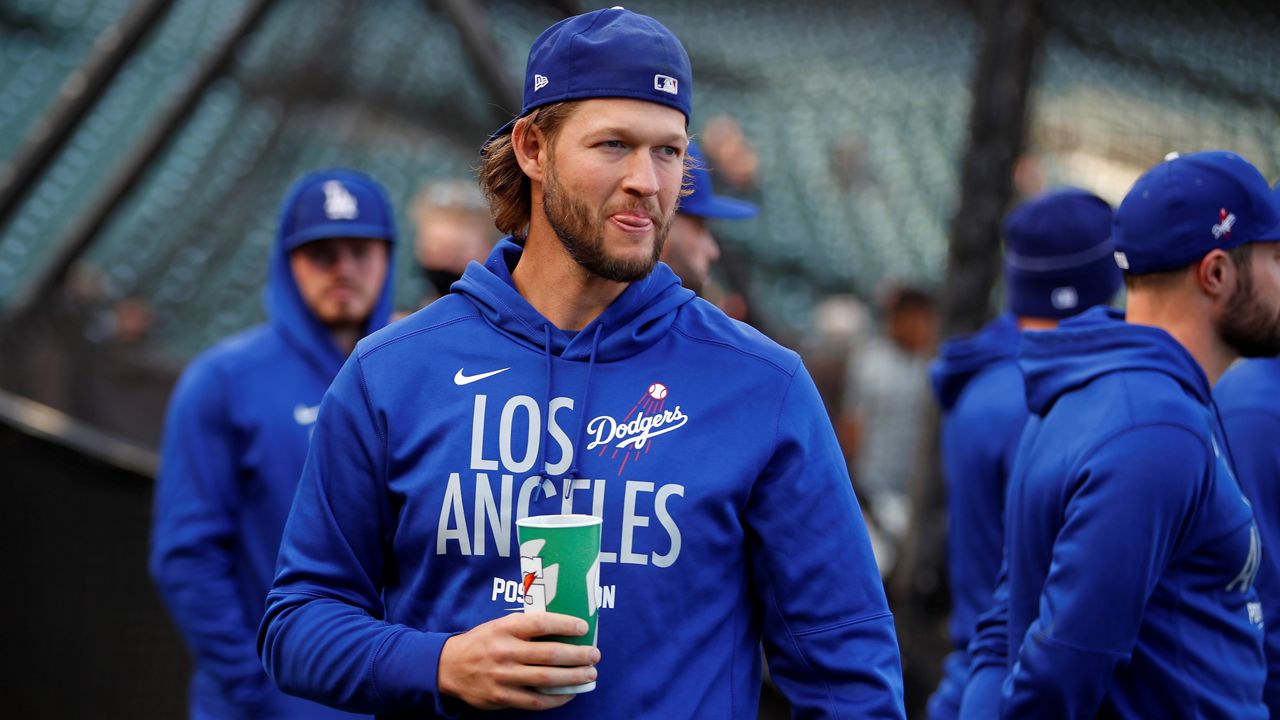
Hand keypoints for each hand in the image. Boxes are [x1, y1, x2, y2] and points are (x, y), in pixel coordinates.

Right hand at [438, 612, 599, 710]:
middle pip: (550, 654)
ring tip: (590, 675)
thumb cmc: (483, 642)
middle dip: (578, 655)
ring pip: (546, 679)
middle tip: (595, 655)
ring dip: (573, 678)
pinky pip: (535, 701)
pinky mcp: (502, 697)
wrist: (449, 667)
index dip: (565, 625)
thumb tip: (564, 627)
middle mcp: (505, 651)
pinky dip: (556, 699)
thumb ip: (526, 627)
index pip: (541, 623)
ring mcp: (503, 676)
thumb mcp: (500, 626)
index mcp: (505, 628)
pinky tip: (570, 693)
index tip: (583, 628)